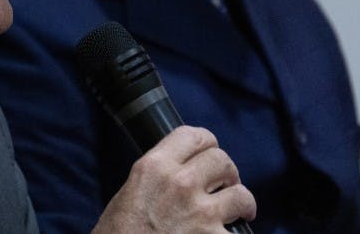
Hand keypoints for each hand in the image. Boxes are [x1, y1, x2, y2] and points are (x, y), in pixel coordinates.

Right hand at [91, 126, 255, 232]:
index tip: (208, 155)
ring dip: (241, 203)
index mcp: (154, 167)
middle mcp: (179, 183)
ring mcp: (200, 212)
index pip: (194, 135)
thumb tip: (184, 171)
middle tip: (223, 186)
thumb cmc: (118, 233)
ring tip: (237, 212)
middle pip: (222, 160)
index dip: (207, 144)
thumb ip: (158, 176)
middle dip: (227, 173)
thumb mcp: (131, 191)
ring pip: (241, 194)